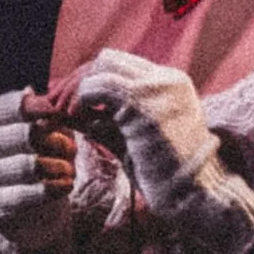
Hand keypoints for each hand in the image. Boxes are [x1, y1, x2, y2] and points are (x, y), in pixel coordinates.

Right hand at [0, 87, 76, 253]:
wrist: (23, 213)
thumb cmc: (34, 159)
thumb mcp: (40, 133)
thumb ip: (47, 117)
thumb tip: (54, 104)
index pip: (12, 106)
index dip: (42, 107)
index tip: (62, 113)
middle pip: (24, 134)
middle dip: (55, 141)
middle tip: (71, 149)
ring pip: (28, 166)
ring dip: (58, 166)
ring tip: (69, 170)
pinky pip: (28, 195)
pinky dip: (53, 188)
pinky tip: (66, 185)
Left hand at [61, 48, 253, 253]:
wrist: (195, 194)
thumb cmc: (165, 175)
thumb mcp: (131, 140)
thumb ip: (106, 122)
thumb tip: (69, 111)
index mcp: (170, 84)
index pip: (121, 65)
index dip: (91, 79)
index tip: (70, 103)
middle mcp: (167, 79)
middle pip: (109, 59)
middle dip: (79, 79)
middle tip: (59, 105)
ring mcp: (158, 88)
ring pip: (102, 67)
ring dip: (76, 89)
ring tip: (64, 113)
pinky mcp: (145, 104)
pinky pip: (99, 86)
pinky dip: (80, 98)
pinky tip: (75, 117)